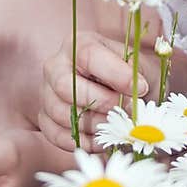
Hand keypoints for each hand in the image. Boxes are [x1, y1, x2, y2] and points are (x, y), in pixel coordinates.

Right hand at [38, 29, 160, 152]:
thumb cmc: (131, 77)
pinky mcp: (46, 119)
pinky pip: (58, 136)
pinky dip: (85, 142)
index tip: (140, 89)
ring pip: (62, 114)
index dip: (115, 74)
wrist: (122, 93)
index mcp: (78, 44)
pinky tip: (105, 139)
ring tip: (118, 125)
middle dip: (103, 102)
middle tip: (129, 110)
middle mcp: (56, 66)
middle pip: (66, 87)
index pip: (88, 55)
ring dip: (96, 125)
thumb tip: (136, 90)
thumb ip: (136, 74)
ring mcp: (47, 94)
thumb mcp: (139, 67)